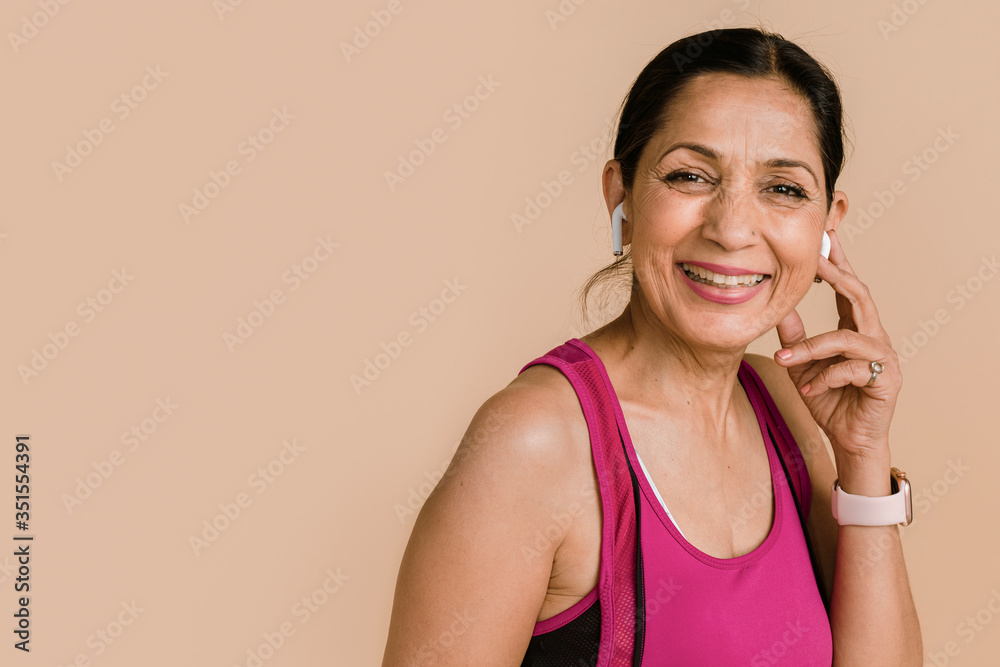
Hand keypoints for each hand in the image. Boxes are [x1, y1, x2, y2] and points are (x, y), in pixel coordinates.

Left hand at [772, 229, 900, 463]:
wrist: (849, 441)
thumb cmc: (829, 400)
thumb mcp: (802, 366)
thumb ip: (793, 337)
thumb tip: (776, 308)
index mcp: (854, 328)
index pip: (847, 287)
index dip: (837, 262)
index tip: (825, 236)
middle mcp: (873, 336)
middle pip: (859, 295)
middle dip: (837, 275)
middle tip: (814, 261)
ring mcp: (883, 357)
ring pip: (846, 338)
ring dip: (811, 348)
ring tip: (785, 360)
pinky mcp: (886, 380)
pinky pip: (851, 370)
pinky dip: (825, 378)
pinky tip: (811, 390)